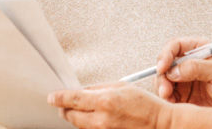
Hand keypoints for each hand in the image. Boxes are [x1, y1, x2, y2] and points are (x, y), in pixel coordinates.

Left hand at [48, 83, 172, 128]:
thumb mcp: (121, 87)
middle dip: (65, 109)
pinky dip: (86, 125)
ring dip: (76, 117)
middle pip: (70, 116)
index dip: (59, 97)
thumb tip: (81, 90)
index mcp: (105, 101)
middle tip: (63, 104)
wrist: (160, 124)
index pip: (72, 99)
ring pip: (78, 126)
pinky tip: (92, 118)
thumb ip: (98, 89)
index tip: (52, 97)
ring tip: (82, 110)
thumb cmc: (145, 105)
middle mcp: (101, 119)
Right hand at [154, 37, 211, 107]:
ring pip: (164, 80)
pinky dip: (167, 100)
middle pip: (165, 64)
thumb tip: (174, 70)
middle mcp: (188, 62)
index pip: (174, 46)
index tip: (162, 68)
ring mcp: (185, 78)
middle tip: (165, 90)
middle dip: (162, 76)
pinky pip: (168, 95)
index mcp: (198, 49)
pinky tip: (174, 105)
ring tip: (169, 98)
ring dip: (163, 89)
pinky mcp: (184, 94)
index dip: (165, 55)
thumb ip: (197, 67)